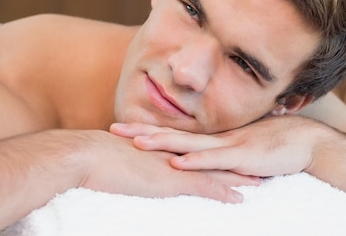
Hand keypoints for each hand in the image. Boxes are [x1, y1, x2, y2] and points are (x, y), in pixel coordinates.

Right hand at [78, 130, 257, 202]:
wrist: (86, 156)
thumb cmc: (94, 158)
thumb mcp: (119, 158)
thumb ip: (132, 162)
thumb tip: (132, 168)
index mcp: (163, 147)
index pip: (195, 150)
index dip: (214, 152)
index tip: (231, 155)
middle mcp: (173, 152)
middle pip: (212, 156)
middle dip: (235, 160)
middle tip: (257, 163)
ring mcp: (174, 165)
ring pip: (215, 169)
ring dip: (238, 176)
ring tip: (259, 180)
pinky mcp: (171, 179)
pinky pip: (204, 186)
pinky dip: (223, 191)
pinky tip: (240, 198)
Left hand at [110, 116, 329, 177]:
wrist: (309, 142)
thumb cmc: (280, 145)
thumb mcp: (248, 148)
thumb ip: (229, 153)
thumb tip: (210, 160)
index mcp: (217, 137)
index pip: (178, 132)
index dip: (152, 129)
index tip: (127, 127)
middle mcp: (219, 138)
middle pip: (175, 134)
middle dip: (145, 132)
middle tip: (115, 129)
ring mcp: (230, 146)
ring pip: (190, 144)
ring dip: (164, 143)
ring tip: (137, 142)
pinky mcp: (243, 157)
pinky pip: (216, 160)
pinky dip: (196, 161)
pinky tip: (178, 162)